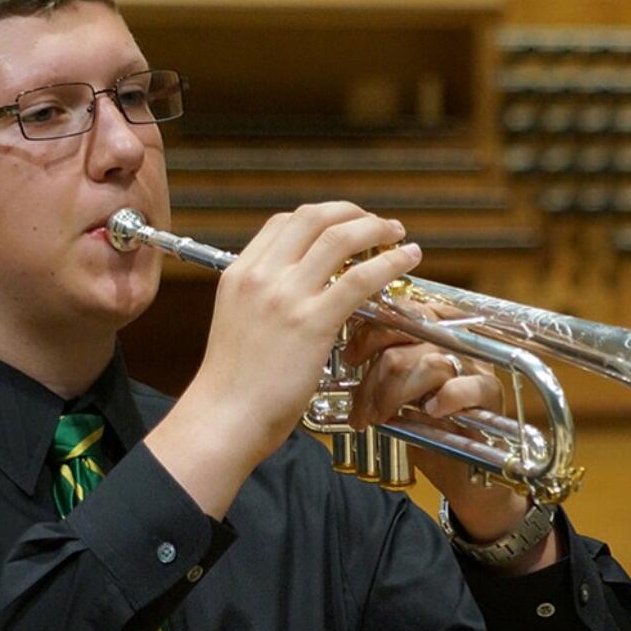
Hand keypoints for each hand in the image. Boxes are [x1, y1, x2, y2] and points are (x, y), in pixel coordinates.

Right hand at [145, 202, 420, 515]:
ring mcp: (286, 296)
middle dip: (352, 213)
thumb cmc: (231, 385)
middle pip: (314, 218)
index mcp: (240, 273)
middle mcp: (261, 276)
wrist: (224, 417)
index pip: (284, 222)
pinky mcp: (312, 322)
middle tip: (377, 224)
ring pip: (340, 238)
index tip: (343, 226)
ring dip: (376, 229)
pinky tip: (406, 260)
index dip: (321, 217)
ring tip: (398, 235)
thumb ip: (260, 300)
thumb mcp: (235, 322)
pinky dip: (390, 262)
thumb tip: (292, 294)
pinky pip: (360, 278)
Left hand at [343, 302, 559, 572]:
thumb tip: (343, 350)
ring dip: (392, 394)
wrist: (462, 469)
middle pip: (410, 333)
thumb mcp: (394, 390)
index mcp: (432, 329)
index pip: (400, 310)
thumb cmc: (423, 425)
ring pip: (427, 361)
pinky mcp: (491, 393)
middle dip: (375, 371)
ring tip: (375, 419)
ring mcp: (475, 363)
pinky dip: (444, 398)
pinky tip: (428, 413)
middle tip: (359, 405)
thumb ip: (380, 365)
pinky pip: (466, 385)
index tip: (350, 357)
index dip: (370, 331)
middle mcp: (455, 339)